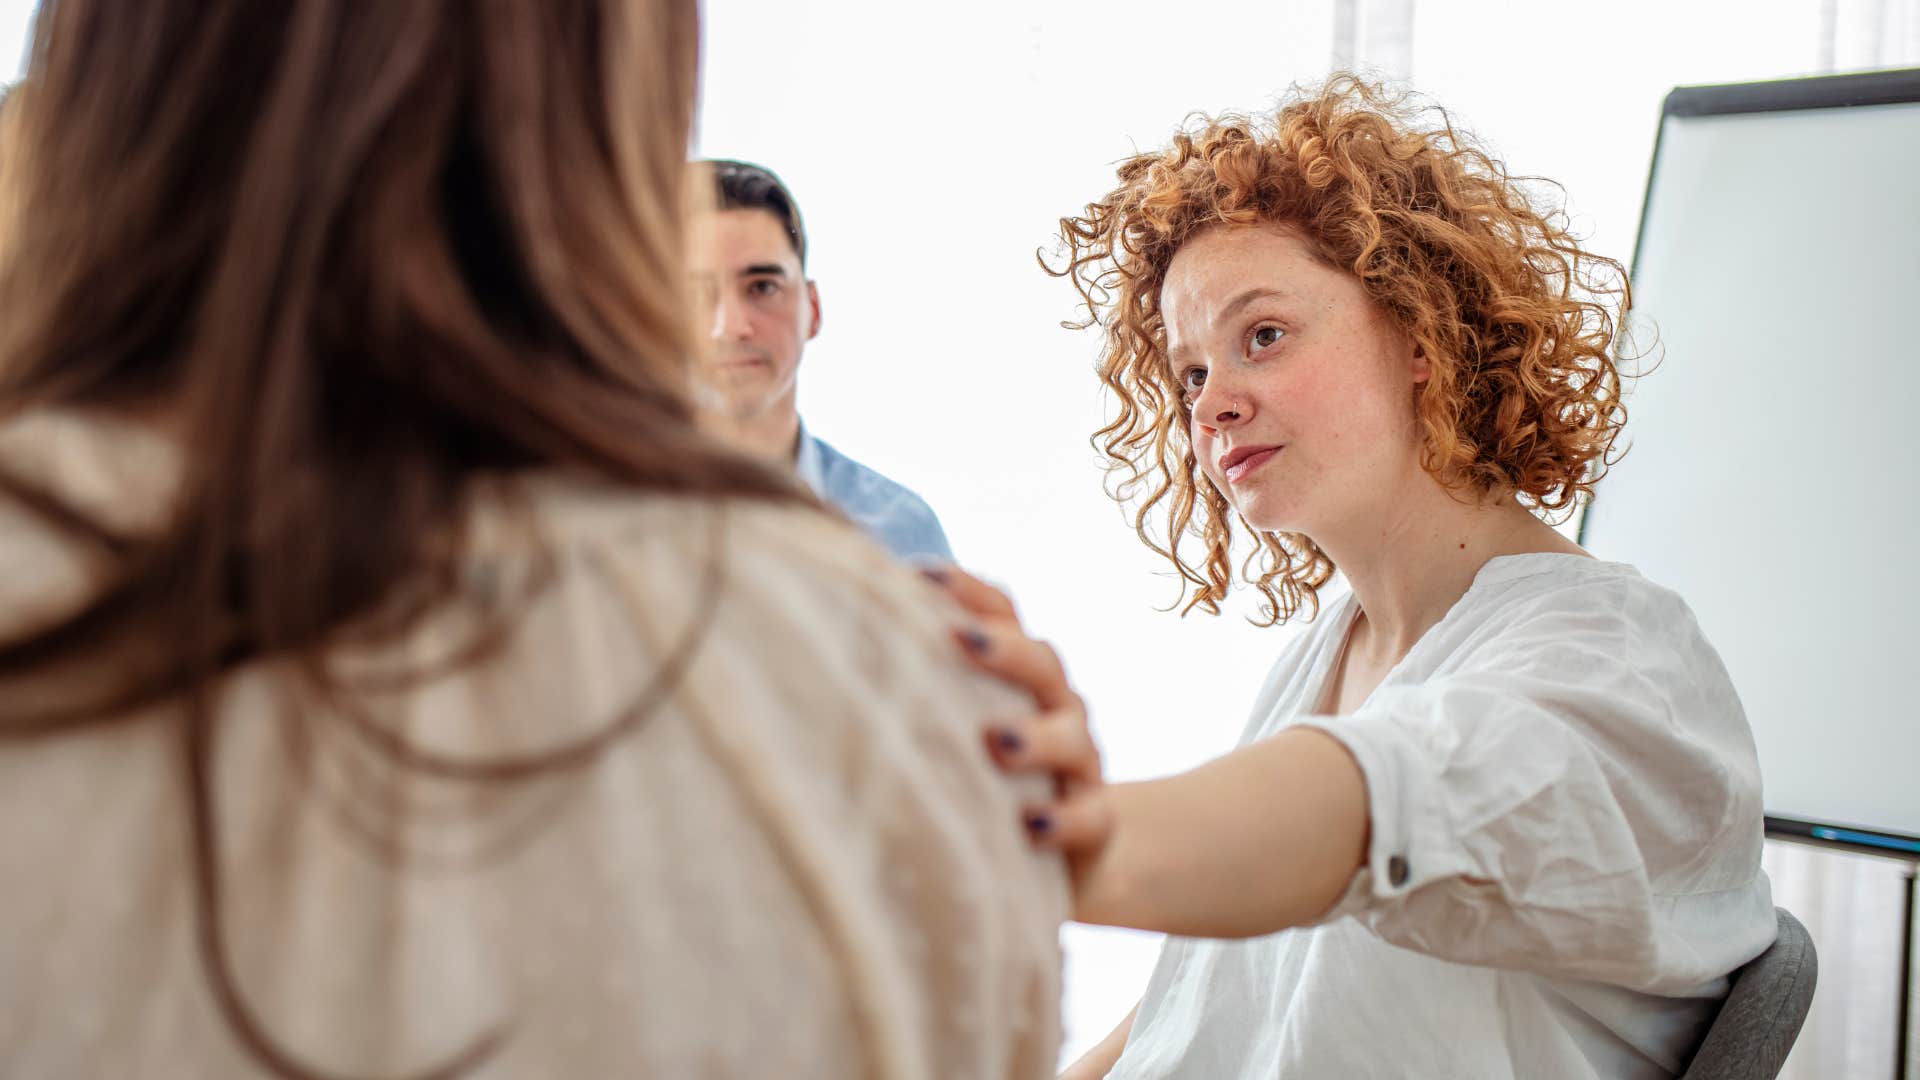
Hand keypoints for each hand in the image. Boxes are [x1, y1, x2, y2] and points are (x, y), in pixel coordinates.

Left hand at [920, 566, 1114, 869]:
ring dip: (1036, 737)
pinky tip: (1030, 825)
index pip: (1002, 614)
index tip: (920, 576)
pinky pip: (1090, 817)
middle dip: (1002, 649)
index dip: (968, 590)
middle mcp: (1054, 705)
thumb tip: (826, 634)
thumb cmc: (976, 776)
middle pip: (1040, 662)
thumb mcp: (946, 726)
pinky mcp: (1093, 822)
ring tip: (998, 742)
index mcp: (1018, 672)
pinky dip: (1063, 820)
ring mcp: (1079, 763)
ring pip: (1071, 737)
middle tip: (959, 641)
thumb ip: (910, 685)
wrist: (1054, 850)